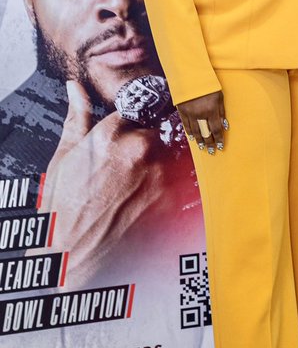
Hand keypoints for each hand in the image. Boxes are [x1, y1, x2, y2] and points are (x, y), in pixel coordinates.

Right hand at [42, 80, 196, 284]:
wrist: (74, 258)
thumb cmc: (64, 210)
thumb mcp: (63, 159)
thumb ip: (77, 119)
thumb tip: (76, 89)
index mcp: (110, 134)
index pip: (137, 108)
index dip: (136, 122)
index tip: (137, 128)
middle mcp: (139, 149)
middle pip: (159, 132)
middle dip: (150, 145)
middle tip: (133, 168)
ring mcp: (161, 175)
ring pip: (174, 155)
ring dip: (165, 165)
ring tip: (141, 189)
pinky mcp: (174, 200)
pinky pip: (185, 182)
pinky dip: (176, 188)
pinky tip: (154, 202)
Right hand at [176, 90, 227, 152]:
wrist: (190, 75)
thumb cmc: (209, 85)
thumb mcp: (219, 96)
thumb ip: (222, 112)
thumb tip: (225, 126)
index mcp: (211, 110)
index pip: (216, 129)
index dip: (219, 139)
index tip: (221, 147)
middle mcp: (200, 114)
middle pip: (205, 133)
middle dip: (209, 143)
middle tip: (212, 151)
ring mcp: (190, 113)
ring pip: (195, 131)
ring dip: (199, 140)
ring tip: (202, 147)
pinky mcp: (182, 110)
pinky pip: (186, 124)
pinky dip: (190, 132)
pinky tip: (192, 138)